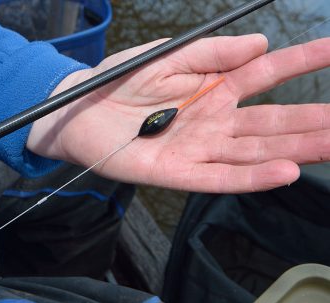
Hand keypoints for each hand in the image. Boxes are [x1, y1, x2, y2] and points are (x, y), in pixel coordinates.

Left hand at [28, 34, 329, 192]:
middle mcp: (212, 120)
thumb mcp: (168, 56)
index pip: (267, 74)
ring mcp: (197, 148)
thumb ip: (212, 53)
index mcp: (212, 88)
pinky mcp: (176, 171)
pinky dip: (252, 175)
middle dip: (313, 119)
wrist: (79, 109)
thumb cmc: (120, 81)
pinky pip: (219, 176)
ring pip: (254, 151)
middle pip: (271, 121)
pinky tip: (286, 171)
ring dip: (296, 149)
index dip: (304, 61)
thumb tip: (261, 43)